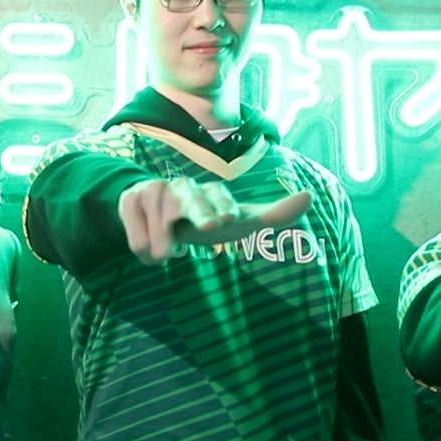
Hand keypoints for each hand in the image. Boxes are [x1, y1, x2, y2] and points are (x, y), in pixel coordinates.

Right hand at [117, 177, 310, 264]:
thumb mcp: (236, 221)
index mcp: (212, 194)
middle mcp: (185, 188)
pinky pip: (138, 234)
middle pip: (191, 198)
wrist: (151, 212)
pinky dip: (143, 247)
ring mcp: (156, 191)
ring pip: (160, 223)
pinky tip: (149, 247)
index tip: (228, 220)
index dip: (223, 207)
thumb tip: (310, 196)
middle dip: (201, 210)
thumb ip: (272, 215)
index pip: (220, 197)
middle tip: (212, 226)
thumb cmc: (202, 219)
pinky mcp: (131, 199)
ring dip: (162, 243)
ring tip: (167, 253)